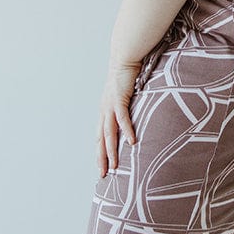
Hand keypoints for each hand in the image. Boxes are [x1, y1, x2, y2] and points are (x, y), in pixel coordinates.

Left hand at [96, 59, 141, 177]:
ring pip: (109, 133)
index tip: (103, 168)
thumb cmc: (126, 77)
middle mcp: (104, 111)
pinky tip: (132, 142)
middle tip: (103, 175)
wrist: (124, 58)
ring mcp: (110, 106)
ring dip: (111, 150)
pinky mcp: (119, 99)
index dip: (100, 153)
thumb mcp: (125, 97)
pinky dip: (127, 131)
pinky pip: (122, 119)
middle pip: (101, 139)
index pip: (100, 137)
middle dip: (101, 158)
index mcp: (105, 112)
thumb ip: (127, 109)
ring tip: (115, 166)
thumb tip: (133, 121)